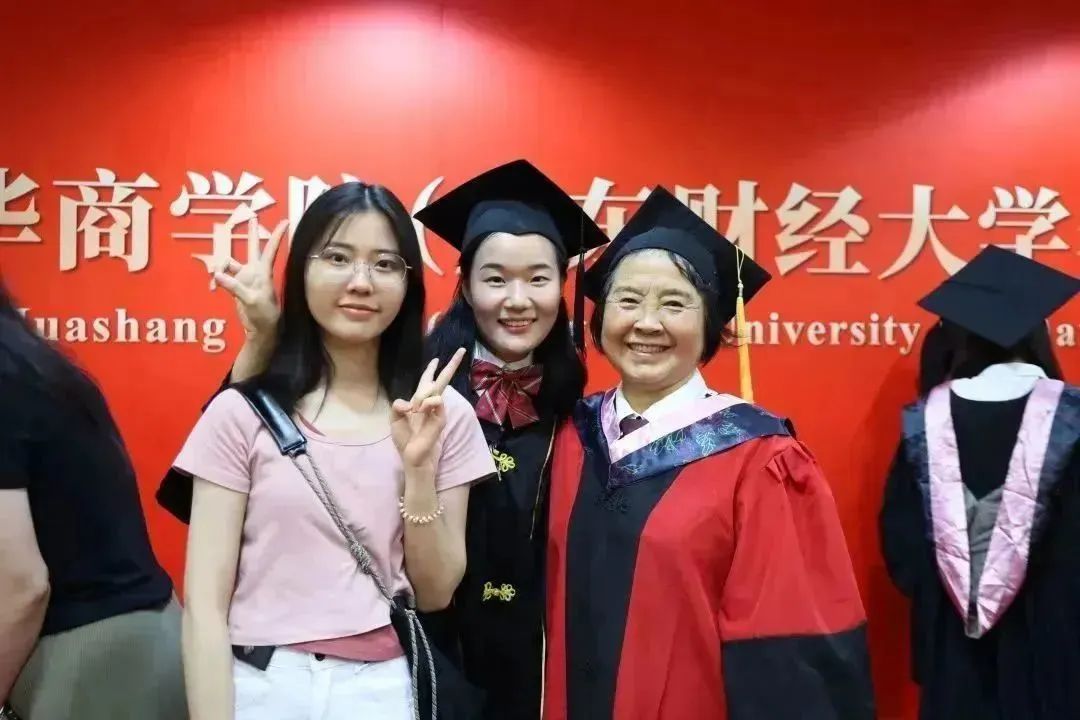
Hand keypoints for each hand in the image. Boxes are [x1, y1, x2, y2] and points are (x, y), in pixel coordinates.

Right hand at [209, 218, 287, 338]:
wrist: (260, 329)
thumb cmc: (264, 314)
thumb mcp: (251, 300)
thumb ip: (235, 287)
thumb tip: (218, 275)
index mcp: (264, 271)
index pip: (271, 249)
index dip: (277, 234)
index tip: (286, 221)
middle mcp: (254, 270)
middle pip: (252, 247)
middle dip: (251, 233)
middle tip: (252, 217)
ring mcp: (244, 277)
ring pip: (229, 262)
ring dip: (219, 266)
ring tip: (214, 278)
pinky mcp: (235, 285)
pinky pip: (222, 276)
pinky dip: (216, 279)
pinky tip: (213, 287)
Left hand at [391, 348, 466, 470]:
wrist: (412, 456)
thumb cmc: (404, 439)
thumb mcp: (394, 419)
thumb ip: (398, 406)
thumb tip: (410, 402)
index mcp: (419, 402)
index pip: (427, 382)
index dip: (431, 370)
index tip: (436, 359)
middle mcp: (430, 404)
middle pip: (443, 380)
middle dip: (451, 365)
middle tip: (462, 350)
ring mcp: (438, 410)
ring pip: (435, 389)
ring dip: (422, 395)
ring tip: (414, 410)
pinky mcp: (441, 417)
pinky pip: (436, 401)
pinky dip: (426, 402)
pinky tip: (419, 409)